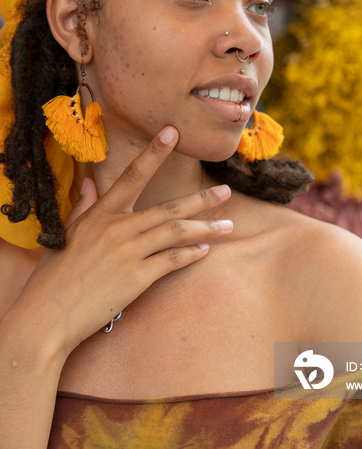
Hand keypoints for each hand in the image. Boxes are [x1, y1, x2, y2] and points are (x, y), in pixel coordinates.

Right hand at [17, 126, 231, 355]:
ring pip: (176, 232)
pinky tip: (205, 250)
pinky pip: (171, 261)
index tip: (173, 132)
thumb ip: (84, 207)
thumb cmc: (55, 276)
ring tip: (227, 225)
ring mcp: (128, 253)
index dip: (154, 152)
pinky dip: (191, 254)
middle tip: (226, 192)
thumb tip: (90, 184)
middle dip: (202, 199)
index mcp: (100, 214)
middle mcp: (116, 228)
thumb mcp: (67, 234)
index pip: (132, 175)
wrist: (47, 316)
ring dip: (206, 228)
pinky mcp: (135, 278)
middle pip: (168, 207)